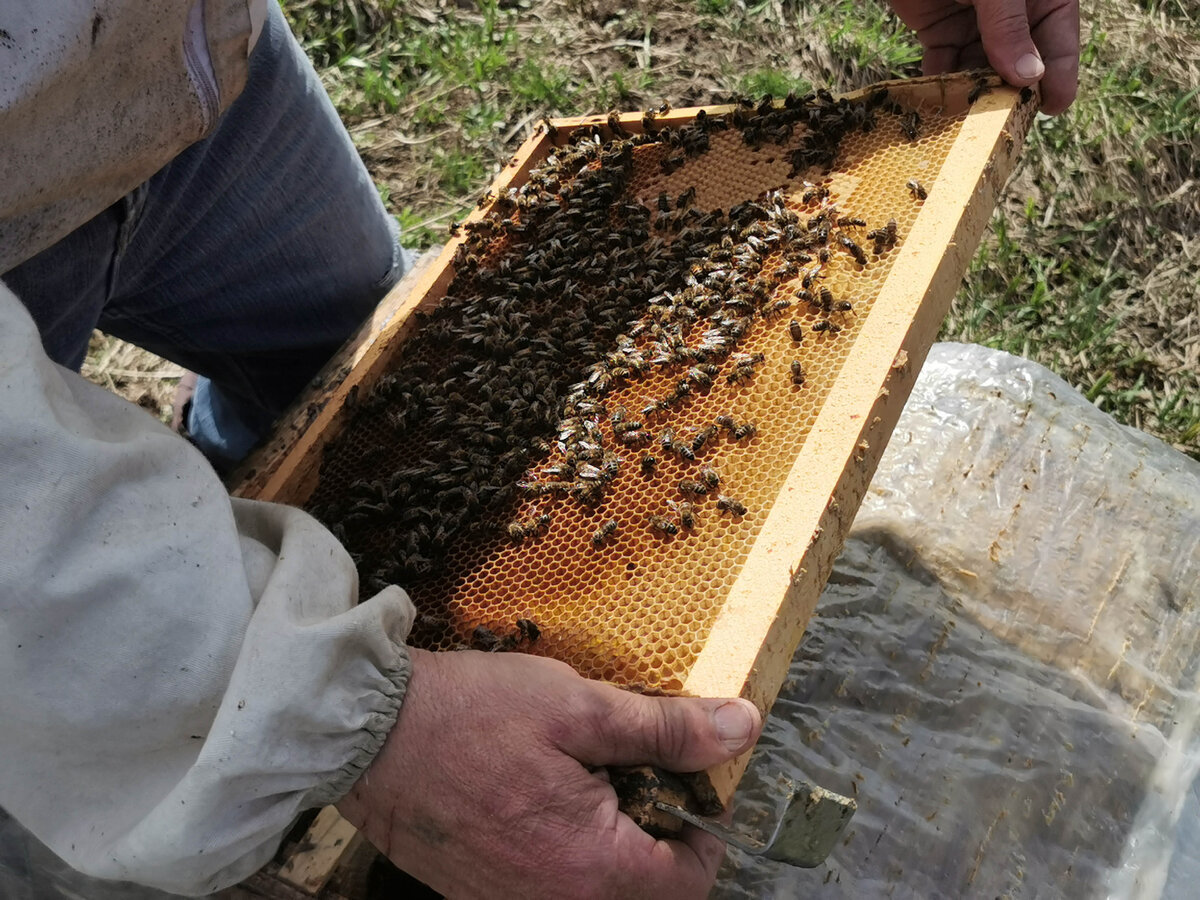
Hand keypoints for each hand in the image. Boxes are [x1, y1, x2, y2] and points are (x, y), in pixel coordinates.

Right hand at [337, 648, 762, 898]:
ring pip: (594, 889)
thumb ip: (666, 730)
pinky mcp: (480, 894)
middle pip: (644, 890)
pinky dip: (562, 850)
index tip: (686, 778)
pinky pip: (548, 885)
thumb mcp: (580, 706)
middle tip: (632, 770)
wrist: (368, 733)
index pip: (691, 879)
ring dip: (608, 843)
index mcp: (593, 869)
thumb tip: (742, 729)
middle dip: (654, 834)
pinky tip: (539, 795)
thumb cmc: (471, 715)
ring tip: (583, 778)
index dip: (703, 825)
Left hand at [888, 0, 1079, 113]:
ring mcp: (976, 20)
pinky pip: (944, 63)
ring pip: (980, 68)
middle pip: (1019, 61)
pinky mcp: (939, 26)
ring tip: (967, 124)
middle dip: (1010, 92)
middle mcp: (1014, 10)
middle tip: (1003, 125)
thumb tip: (1029, 77)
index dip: (1058, 75)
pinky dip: (940, 84)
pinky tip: (938, 107)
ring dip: (973, 95)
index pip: (1059, 39)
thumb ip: (1008, 25)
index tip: (1051, 109)